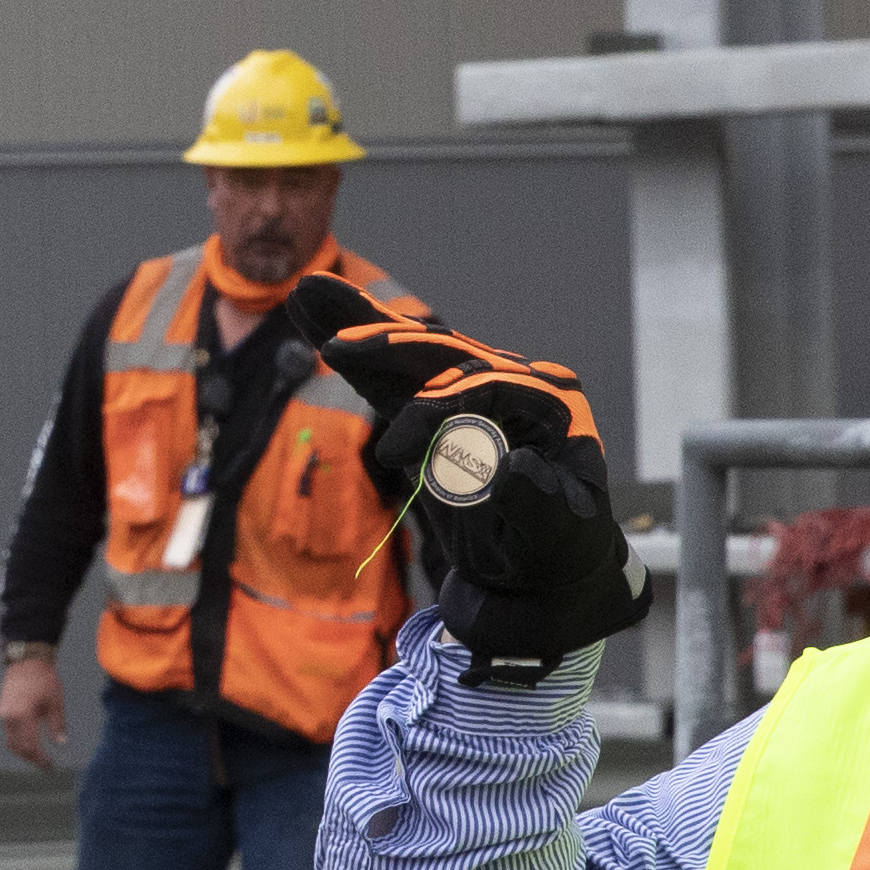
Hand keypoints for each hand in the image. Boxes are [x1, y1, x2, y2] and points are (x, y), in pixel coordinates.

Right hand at [0, 648, 66, 769]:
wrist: (26, 660)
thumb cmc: (44, 679)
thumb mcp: (55, 702)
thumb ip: (57, 725)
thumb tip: (61, 743)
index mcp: (23, 715)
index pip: (30, 746)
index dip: (40, 759)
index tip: (50, 766)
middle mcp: (9, 717)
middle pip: (18, 748)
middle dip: (31, 759)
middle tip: (45, 765)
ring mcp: (3, 714)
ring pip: (11, 742)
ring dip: (23, 752)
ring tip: (38, 757)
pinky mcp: (2, 710)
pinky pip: (9, 732)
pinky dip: (19, 741)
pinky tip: (31, 742)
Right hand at [276, 288, 649, 680]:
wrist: (546, 574)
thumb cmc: (559, 553)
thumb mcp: (560, 537)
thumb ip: (536, 504)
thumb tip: (506, 471)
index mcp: (550, 403)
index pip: (487, 387)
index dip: (437, 413)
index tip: (395, 457)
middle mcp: (515, 385)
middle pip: (446, 353)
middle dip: (391, 347)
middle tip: (338, 348)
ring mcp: (476, 395)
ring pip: (415, 354)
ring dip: (364, 329)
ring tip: (309, 294)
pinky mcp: (439, 415)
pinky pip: (394, 380)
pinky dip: (359, 357)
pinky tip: (315, 317)